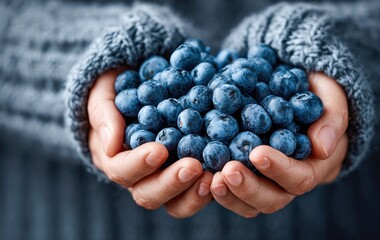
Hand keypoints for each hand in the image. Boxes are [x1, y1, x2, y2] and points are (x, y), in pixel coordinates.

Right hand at [87, 70, 212, 217]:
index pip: (121, 170)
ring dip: (194, 194)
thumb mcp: (104, 94)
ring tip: (213, 178)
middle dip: (171, 183)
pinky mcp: (190, 176)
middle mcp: (140, 177)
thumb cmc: (117, 90)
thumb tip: (111, 145)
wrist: (141, 87)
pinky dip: (212, 187)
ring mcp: (166, 179)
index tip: (159, 150)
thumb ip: (104, 115)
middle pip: (149, 194)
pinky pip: (198, 191)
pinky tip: (225, 174)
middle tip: (193, 166)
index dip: (139, 164)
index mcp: (115, 159)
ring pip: (175, 203)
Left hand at [210, 73, 348, 217]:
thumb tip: (322, 148)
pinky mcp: (246, 175)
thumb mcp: (331, 95)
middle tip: (226, 172)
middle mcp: (290, 180)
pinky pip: (232, 191)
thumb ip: (332, 117)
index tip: (257, 153)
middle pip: (273, 199)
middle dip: (249, 188)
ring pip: (250, 204)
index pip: (300, 177)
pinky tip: (200, 173)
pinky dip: (216, 187)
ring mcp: (266, 181)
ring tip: (209, 178)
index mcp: (315, 165)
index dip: (279, 169)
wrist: (294, 88)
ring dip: (229, 194)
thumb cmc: (316, 91)